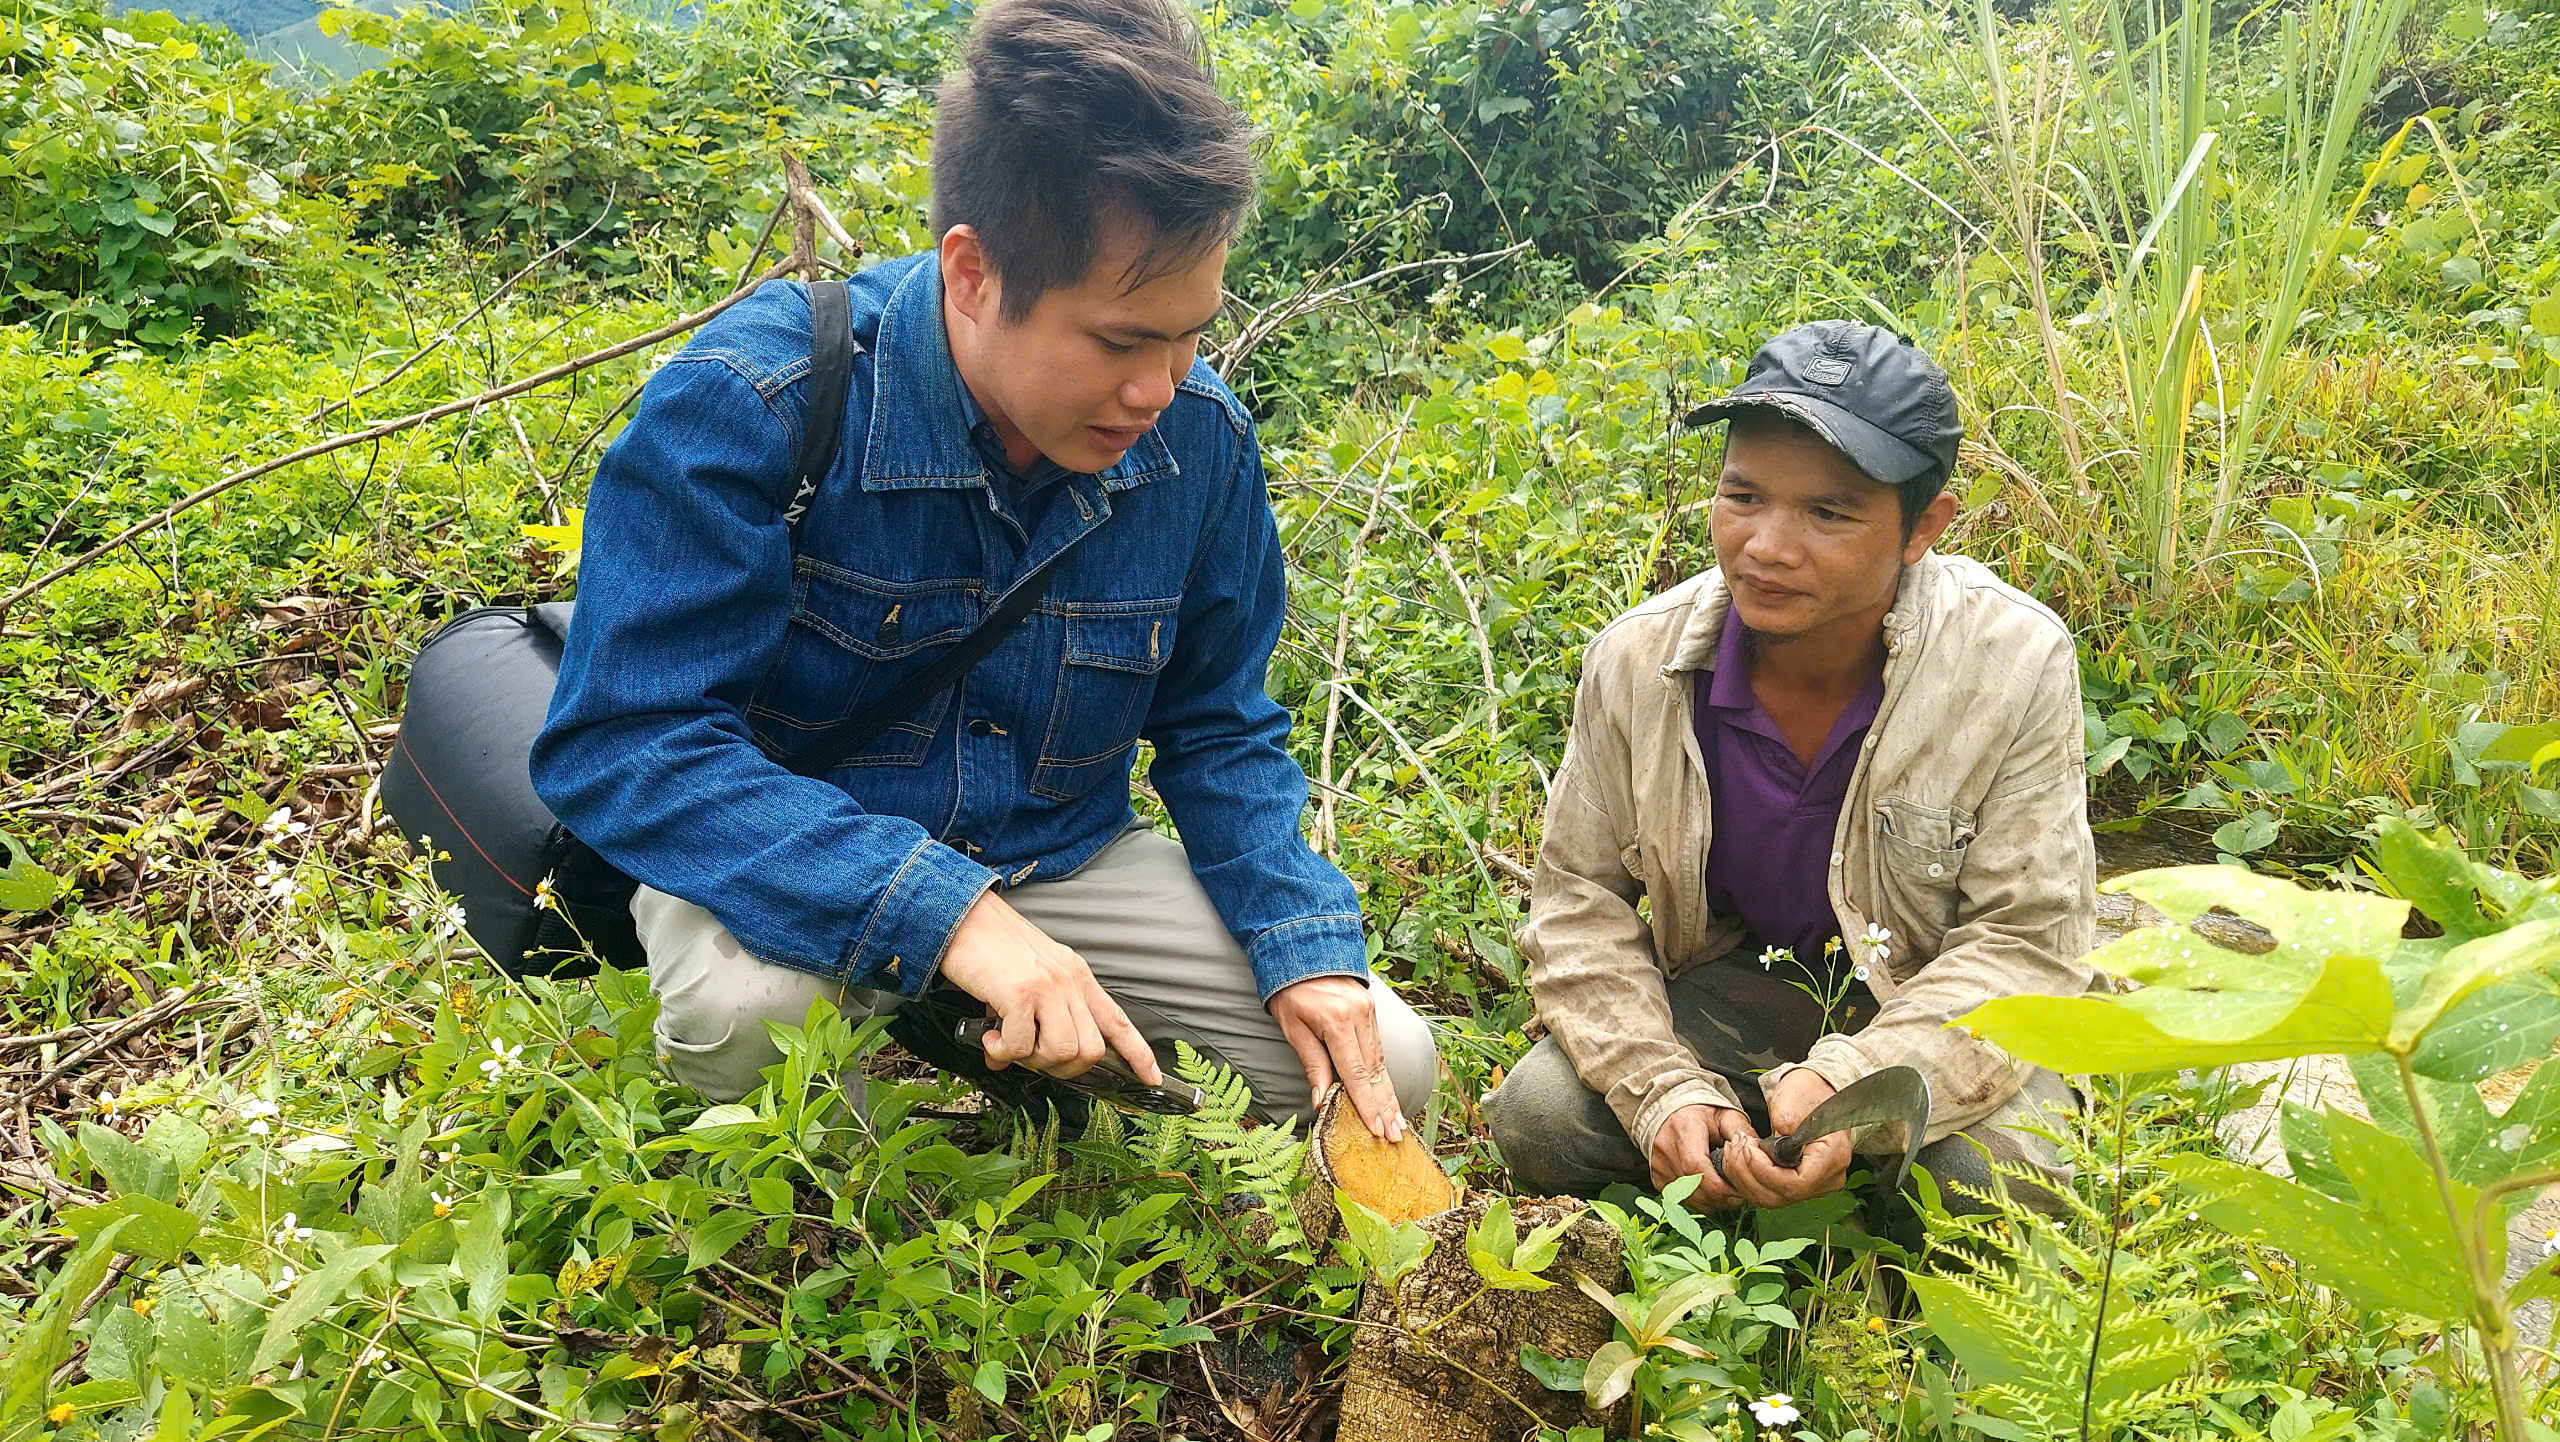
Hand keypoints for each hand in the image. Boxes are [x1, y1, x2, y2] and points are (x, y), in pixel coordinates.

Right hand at [935, 889, 1162, 1085]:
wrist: (963, 916)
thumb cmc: (993, 947)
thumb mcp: (1029, 977)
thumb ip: (1033, 1017)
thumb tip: (1013, 1058)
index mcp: (1078, 976)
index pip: (1117, 1020)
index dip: (1138, 1053)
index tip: (1151, 1078)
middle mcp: (1069, 981)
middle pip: (1091, 1049)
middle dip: (1062, 1068)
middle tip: (1031, 1057)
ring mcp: (1047, 987)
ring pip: (1063, 1051)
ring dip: (1032, 1061)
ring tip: (1008, 1045)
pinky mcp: (1019, 993)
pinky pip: (1022, 1046)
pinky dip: (1004, 1052)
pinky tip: (991, 1039)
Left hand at [1269, 975, 1403, 1141]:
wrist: (1302, 950)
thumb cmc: (1289, 991)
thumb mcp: (1293, 1029)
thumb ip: (1312, 1064)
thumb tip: (1322, 1101)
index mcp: (1337, 1021)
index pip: (1356, 1073)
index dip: (1367, 1105)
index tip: (1377, 1129)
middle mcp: (1359, 1017)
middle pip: (1375, 1071)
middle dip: (1385, 1107)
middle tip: (1394, 1136)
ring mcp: (1369, 1012)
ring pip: (1381, 1062)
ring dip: (1388, 1095)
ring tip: (1397, 1122)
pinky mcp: (1371, 1011)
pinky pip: (1378, 1049)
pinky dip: (1383, 1075)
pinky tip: (1388, 1094)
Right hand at [1648, 1103, 1758, 1209]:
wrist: (1669, 1110)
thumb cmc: (1700, 1113)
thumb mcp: (1725, 1115)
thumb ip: (1742, 1132)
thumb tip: (1761, 1152)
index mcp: (1683, 1129)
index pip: (1697, 1168)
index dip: (1719, 1187)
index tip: (1739, 1192)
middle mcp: (1666, 1149)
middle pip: (1693, 1187)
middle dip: (1720, 1198)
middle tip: (1739, 1195)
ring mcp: (1659, 1166)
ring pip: (1687, 1198)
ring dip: (1710, 1202)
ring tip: (1726, 1192)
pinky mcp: (1657, 1178)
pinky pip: (1680, 1199)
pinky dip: (1698, 1199)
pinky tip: (1709, 1190)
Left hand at [1718, 1070, 1850, 1209]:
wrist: (1816, 1091)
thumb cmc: (1807, 1092)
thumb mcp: (1792, 1103)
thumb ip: (1782, 1128)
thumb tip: (1766, 1151)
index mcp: (1832, 1158)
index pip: (1795, 1184)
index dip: (1764, 1172)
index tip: (1747, 1149)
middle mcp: (1827, 1178)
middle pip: (1780, 1196)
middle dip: (1748, 1174)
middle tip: (1734, 1147)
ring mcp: (1814, 1185)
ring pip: (1771, 1198)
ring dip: (1744, 1177)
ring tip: (1733, 1149)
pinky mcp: (1798, 1183)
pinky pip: (1770, 1191)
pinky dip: (1749, 1178)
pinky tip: (1739, 1159)